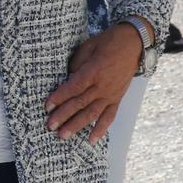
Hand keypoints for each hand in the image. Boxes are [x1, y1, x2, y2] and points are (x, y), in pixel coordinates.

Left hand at [44, 25, 141, 142]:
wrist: (134, 43)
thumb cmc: (109, 42)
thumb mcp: (88, 46)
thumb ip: (76, 64)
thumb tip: (67, 79)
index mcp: (94, 71)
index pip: (73, 87)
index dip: (59, 97)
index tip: (47, 106)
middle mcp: (102, 86)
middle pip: (79, 103)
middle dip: (63, 115)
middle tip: (50, 126)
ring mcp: (111, 94)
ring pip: (92, 113)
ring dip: (77, 126)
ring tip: (63, 135)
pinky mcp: (117, 98)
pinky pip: (109, 116)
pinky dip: (101, 129)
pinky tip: (92, 140)